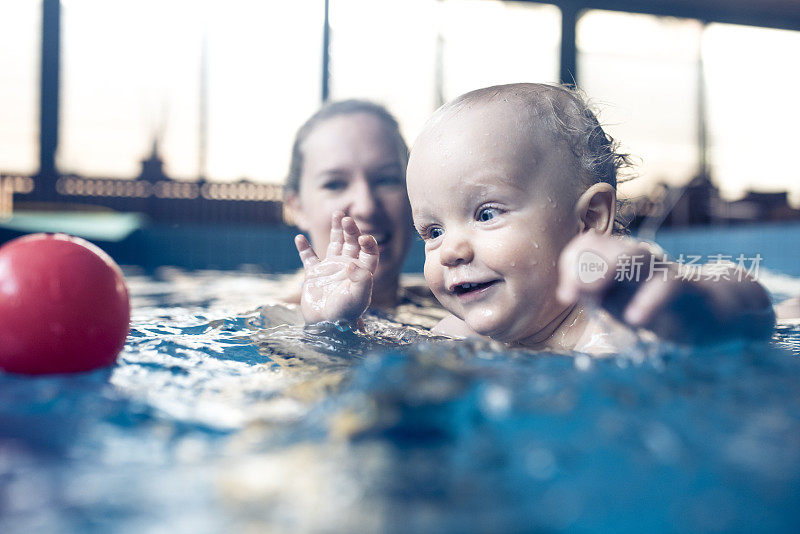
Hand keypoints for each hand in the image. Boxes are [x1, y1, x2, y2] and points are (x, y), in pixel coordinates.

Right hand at [295, 211, 378, 323]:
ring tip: (337, 214)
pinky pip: (309, 258)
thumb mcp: (358, 298)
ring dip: (336, 230)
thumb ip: (361, 280)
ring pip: (335, 244)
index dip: (368, 243)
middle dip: (350, 230)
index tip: (364, 237)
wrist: (326, 326)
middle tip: (346, 218)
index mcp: (362, 272)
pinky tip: (299, 237)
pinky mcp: (315, 274)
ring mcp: (331, 269)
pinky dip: (304, 248)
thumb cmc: (345, 313)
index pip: (369, 252)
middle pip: (352, 243)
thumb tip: (353, 263)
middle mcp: (348, 267)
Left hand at [556, 230, 772, 342]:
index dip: (572, 264)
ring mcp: (664, 270)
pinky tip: (635, 318)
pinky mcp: (689, 289)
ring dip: (609, 270)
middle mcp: (641, 258)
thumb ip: (595, 295)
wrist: (716, 310)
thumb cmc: (660, 307)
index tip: (567, 294)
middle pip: (609, 245)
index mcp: (620, 259)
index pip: (588, 245)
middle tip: (570, 292)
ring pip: (638, 256)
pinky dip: (649, 300)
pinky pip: (669, 286)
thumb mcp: (622, 303)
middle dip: (585, 264)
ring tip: (592, 297)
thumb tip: (566, 291)